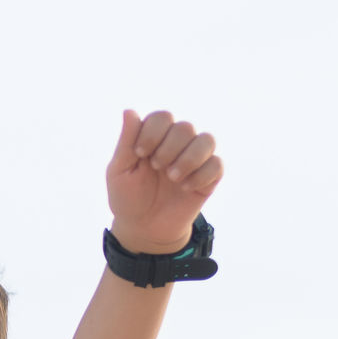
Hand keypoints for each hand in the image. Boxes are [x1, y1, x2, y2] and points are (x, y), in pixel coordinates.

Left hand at [106, 109, 222, 255]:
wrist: (144, 227)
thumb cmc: (128, 196)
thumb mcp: (120, 170)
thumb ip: (126, 141)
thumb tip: (128, 110)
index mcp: (154, 137)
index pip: (162, 117)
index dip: (152, 132)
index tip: (140, 154)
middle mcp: (177, 144)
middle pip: (185, 126)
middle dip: (168, 148)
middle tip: (156, 167)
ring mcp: (195, 159)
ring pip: (207, 139)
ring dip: (188, 158)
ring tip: (172, 177)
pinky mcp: (209, 177)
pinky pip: (217, 164)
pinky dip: (201, 175)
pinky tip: (185, 188)